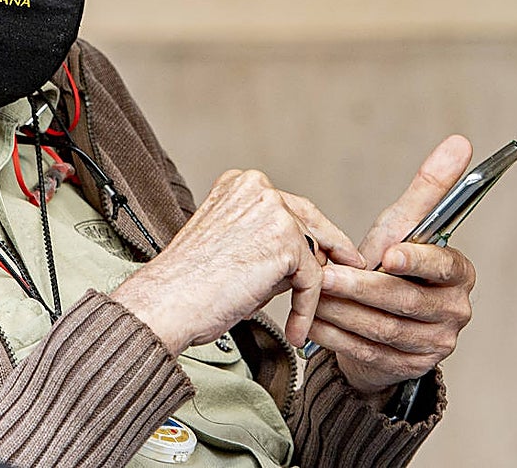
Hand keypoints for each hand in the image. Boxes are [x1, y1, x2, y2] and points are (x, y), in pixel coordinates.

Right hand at [111, 168, 364, 354]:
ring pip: (313, 252)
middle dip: (331, 251)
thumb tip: (310, 260)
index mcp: (238, 183)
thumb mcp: (231, 247)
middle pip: (310, 220)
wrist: (166, 302)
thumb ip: (268, 244)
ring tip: (303, 320)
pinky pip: (312, 281)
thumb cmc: (188, 285)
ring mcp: (272, 209)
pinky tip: (296, 332)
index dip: (310, 235)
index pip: (289, 206)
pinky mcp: (285, 241)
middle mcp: (257, 187)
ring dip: (311, 289)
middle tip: (350, 274)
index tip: (330, 256)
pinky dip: (307, 310)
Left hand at [307, 135, 477, 394]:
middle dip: (360, 287)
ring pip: (382, 328)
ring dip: (342, 312)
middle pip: (404, 301)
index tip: (387, 253)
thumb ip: (429, 188)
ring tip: (310, 294)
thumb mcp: (405, 226)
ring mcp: (434, 345)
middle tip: (324, 276)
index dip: (416, 261)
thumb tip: (459, 140)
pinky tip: (312, 319)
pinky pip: (366, 352)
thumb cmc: (393, 265)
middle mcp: (455, 312)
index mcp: (459, 274)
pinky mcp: (408, 368)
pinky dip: (335, 335)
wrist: (383, 324)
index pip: (443, 267)